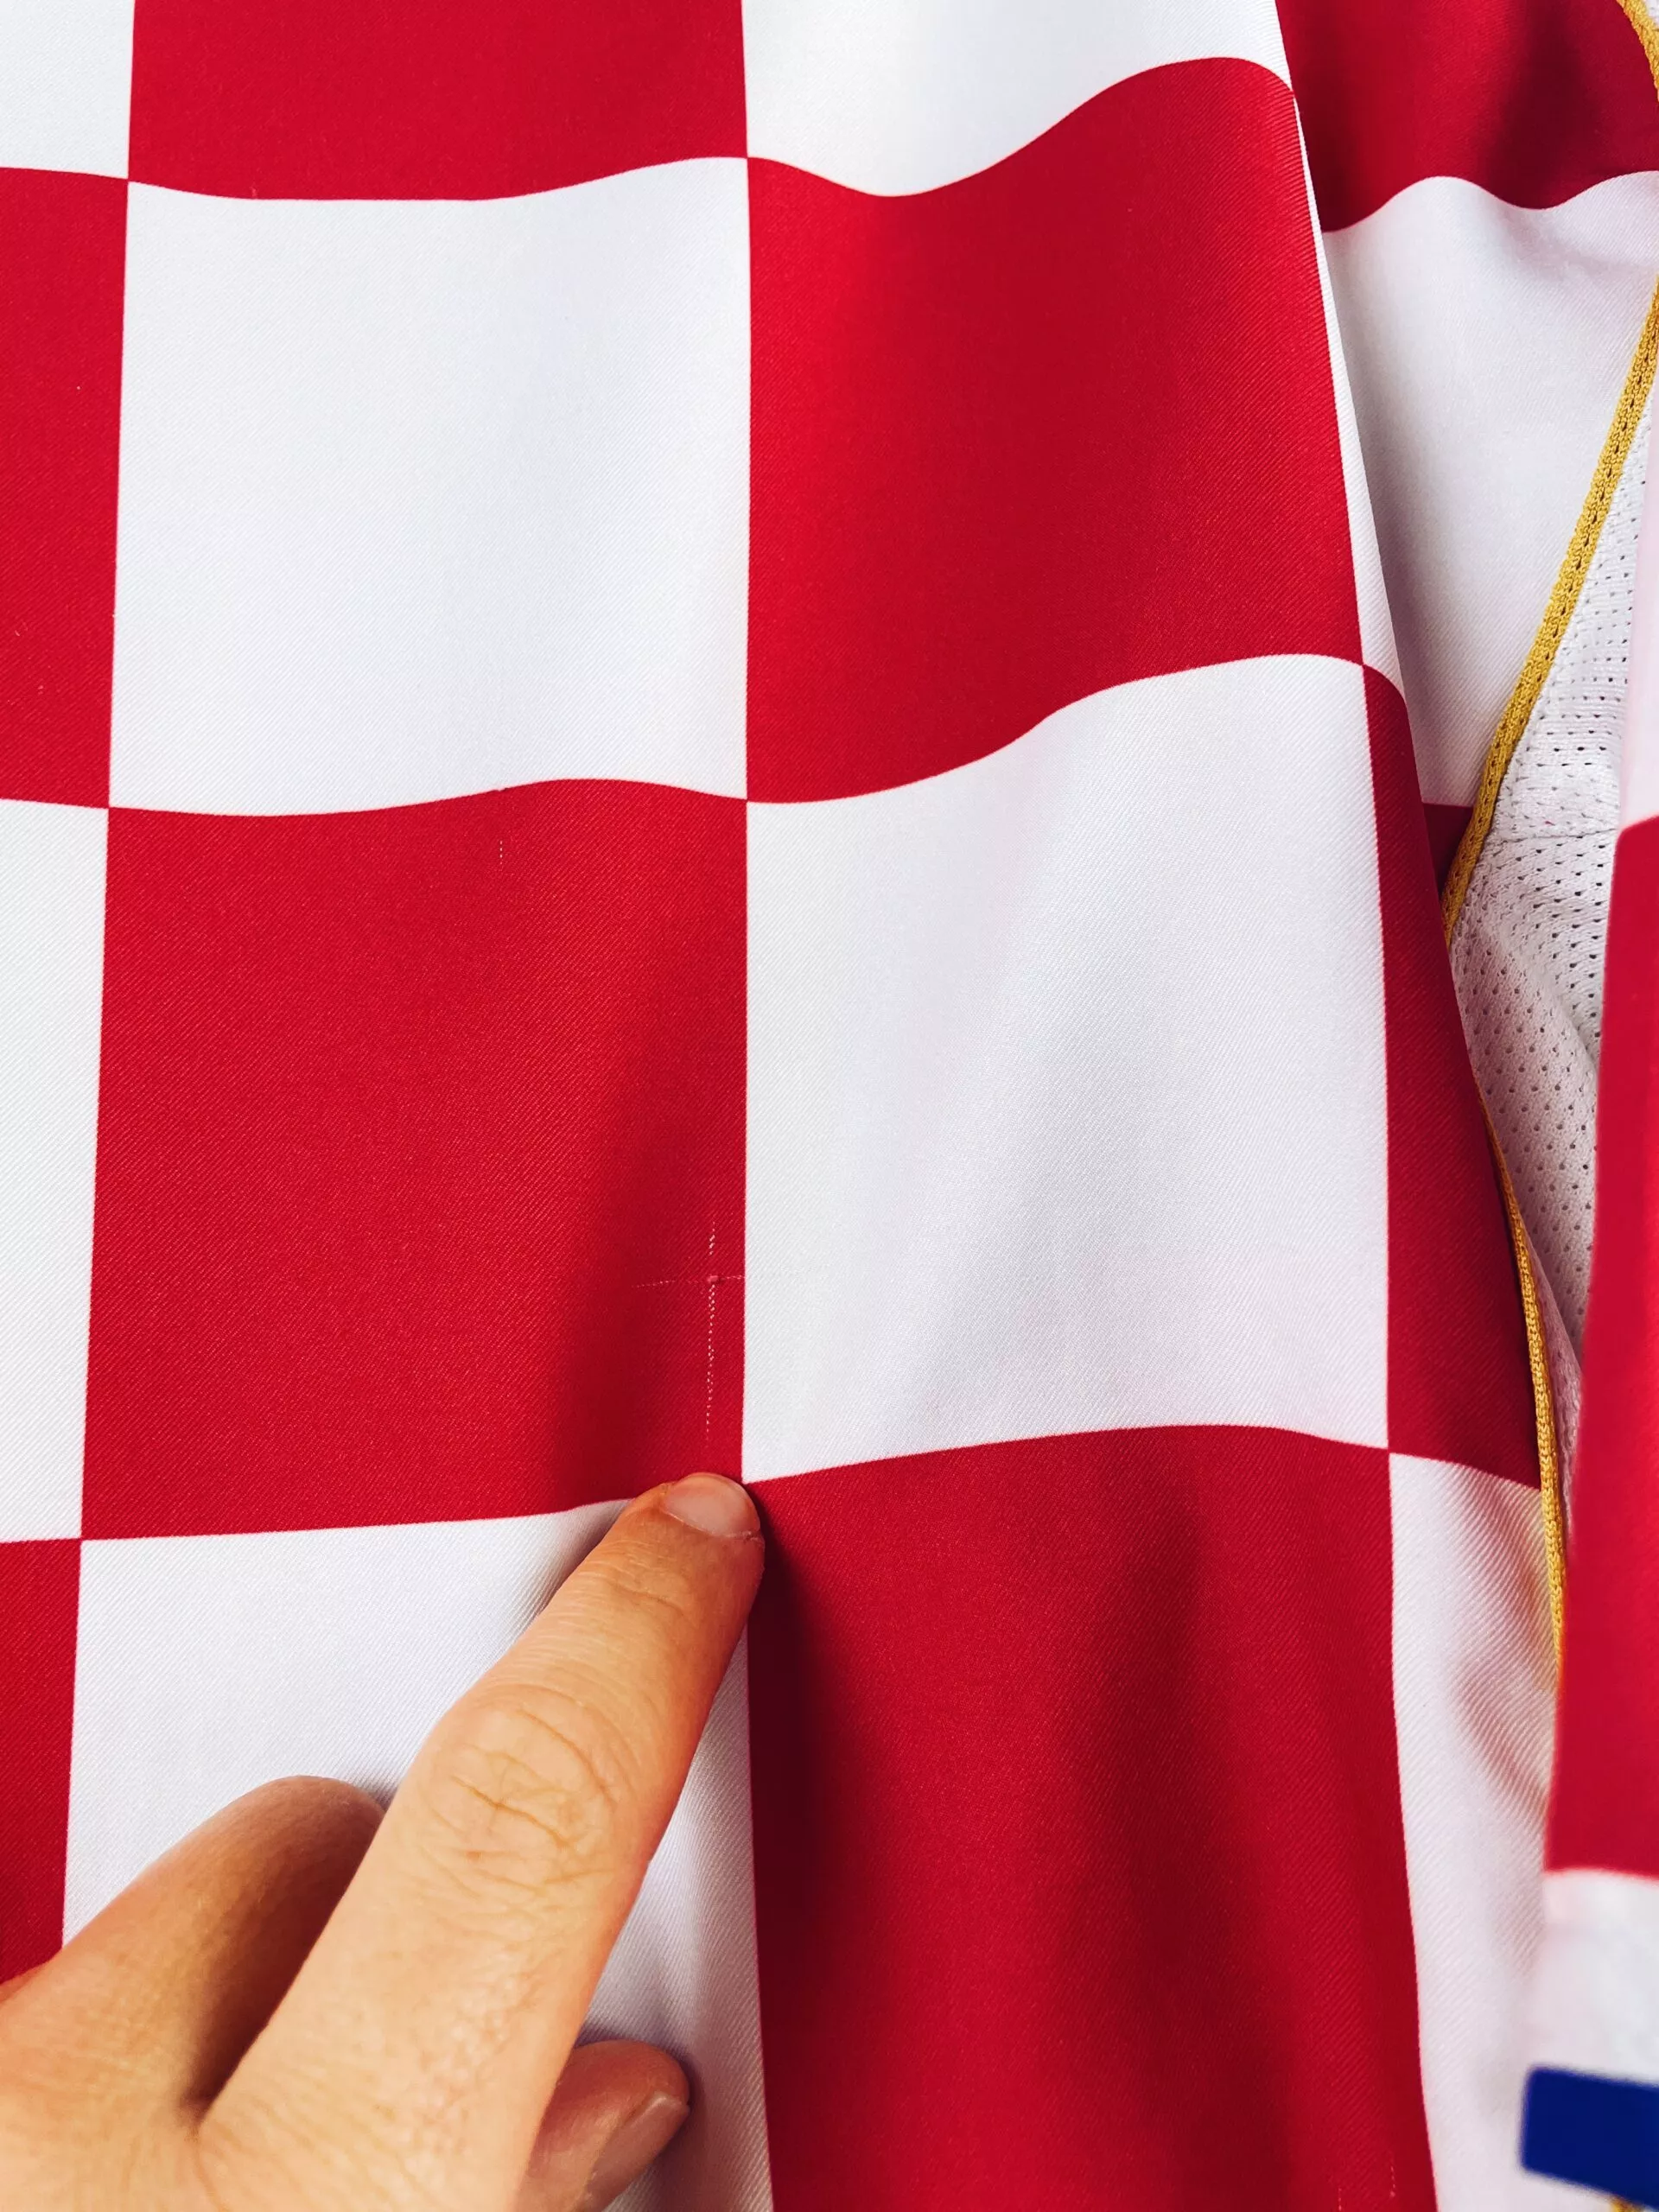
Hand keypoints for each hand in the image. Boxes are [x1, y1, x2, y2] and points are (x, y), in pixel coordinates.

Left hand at [0, 1473, 763, 2211]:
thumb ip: (529, 2195)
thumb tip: (606, 2097)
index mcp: (316, 2206)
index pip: (518, 1829)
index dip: (629, 1651)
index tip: (685, 1544)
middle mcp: (78, 2138)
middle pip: (299, 1837)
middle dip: (374, 1914)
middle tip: (393, 2102)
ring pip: (138, 1932)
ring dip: (201, 2019)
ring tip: (210, 2184)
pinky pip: (32, 2012)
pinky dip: (83, 2083)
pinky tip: (109, 2182)